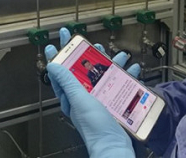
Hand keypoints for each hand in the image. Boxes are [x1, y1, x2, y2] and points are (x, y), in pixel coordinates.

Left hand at [45, 28, 134, 157]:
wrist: (115, 146)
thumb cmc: (94, 127)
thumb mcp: (80, 99)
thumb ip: (67, 82)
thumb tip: (52, 65)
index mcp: (72, 95)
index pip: (61, 72)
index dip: (58, 56)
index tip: (54, 43)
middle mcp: (85, 96)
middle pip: (84, 70)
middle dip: (87, 54)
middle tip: (86, 40)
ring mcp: (100, 99)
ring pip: (103, 75)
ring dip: (110, 63)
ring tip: (119, 54)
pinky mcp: (113, 103)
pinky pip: (119, 85)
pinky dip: (126, 76)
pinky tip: (133, 69)